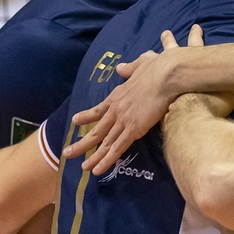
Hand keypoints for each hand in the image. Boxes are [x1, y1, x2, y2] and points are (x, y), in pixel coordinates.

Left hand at [65, 25, 201, 174]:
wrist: (166, 74)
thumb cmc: (159, 67)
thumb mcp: (141, 63)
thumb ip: (129, 67)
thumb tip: (120, 67)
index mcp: (118, 94)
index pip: (99, 109)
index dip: (86, 116)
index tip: (75, 121)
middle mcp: (116, 109)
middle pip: (96, 130)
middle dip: (81, 143)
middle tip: (67, 153)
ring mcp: (123, 120)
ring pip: (104, 143)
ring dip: (92, 157)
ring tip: (81, 167)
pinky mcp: (133, 129)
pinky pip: (117, 148)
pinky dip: (106, 160)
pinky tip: (96, 170)